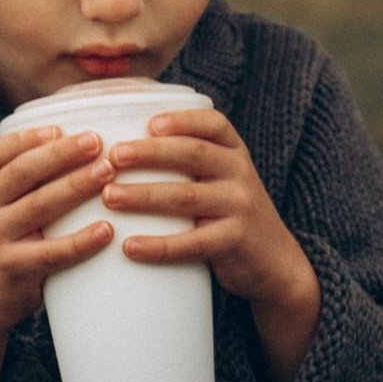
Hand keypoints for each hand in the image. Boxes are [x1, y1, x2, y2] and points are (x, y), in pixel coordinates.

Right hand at [0, 123, 110, 381]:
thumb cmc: (8, 240)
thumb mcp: (5, 205)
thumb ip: (34, 178)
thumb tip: (97, 138)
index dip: (28, 138)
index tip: (61, 126)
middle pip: (21, 173)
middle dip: (60, 154)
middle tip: (97, 140)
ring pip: (37, 207)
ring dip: (74, 186)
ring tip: (108, 172)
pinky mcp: (14, 270)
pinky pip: (50, 254)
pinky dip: (80, 241)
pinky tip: (107, 230)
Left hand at [104, 107, 320, 381]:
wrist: (273, 261)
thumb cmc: (229, 214)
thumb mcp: (222, 179)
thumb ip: (190, 162)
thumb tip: (120, 146)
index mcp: (235, 152)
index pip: (213, 124)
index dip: (181, 120)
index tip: (148, 123)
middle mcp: (240, 173)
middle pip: (194, 154)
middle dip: (150, 152)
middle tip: (113, 156)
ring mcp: (240, 207)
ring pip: (188, 196)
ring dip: (144, 195)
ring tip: (108, 196)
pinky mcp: (235, 241)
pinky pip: (193, 243)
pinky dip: (159, 245)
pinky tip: (130, 247)